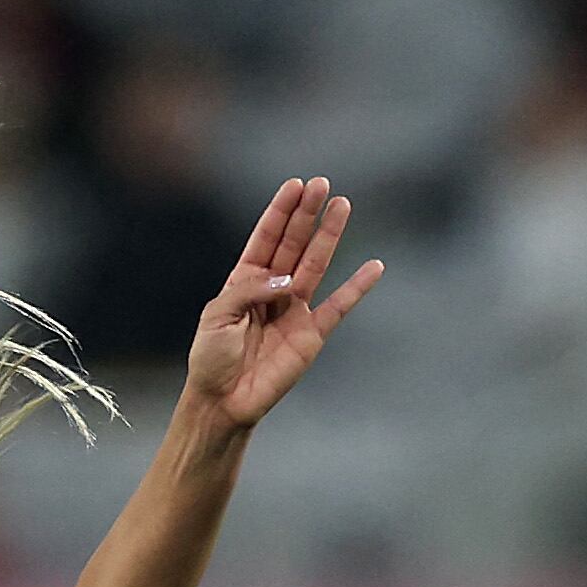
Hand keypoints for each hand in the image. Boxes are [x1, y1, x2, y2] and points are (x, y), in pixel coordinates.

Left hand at [182, 176, 382, 436]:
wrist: (223, 402)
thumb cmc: (212, 359)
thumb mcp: (217, 316)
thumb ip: (249, 291)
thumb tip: (287, 282)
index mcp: (245, 280)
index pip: (266, 238)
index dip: (281, 211)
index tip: (295, 185)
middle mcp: (272, 290)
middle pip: (294, 244)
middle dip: (307, 214)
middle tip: (322, 184)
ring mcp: (295, 310)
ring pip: (316, 264)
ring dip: (329, 235)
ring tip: (343, 204)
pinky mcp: (312, 334)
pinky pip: (339, 306)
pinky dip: (357, 287)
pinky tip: (375, 266)